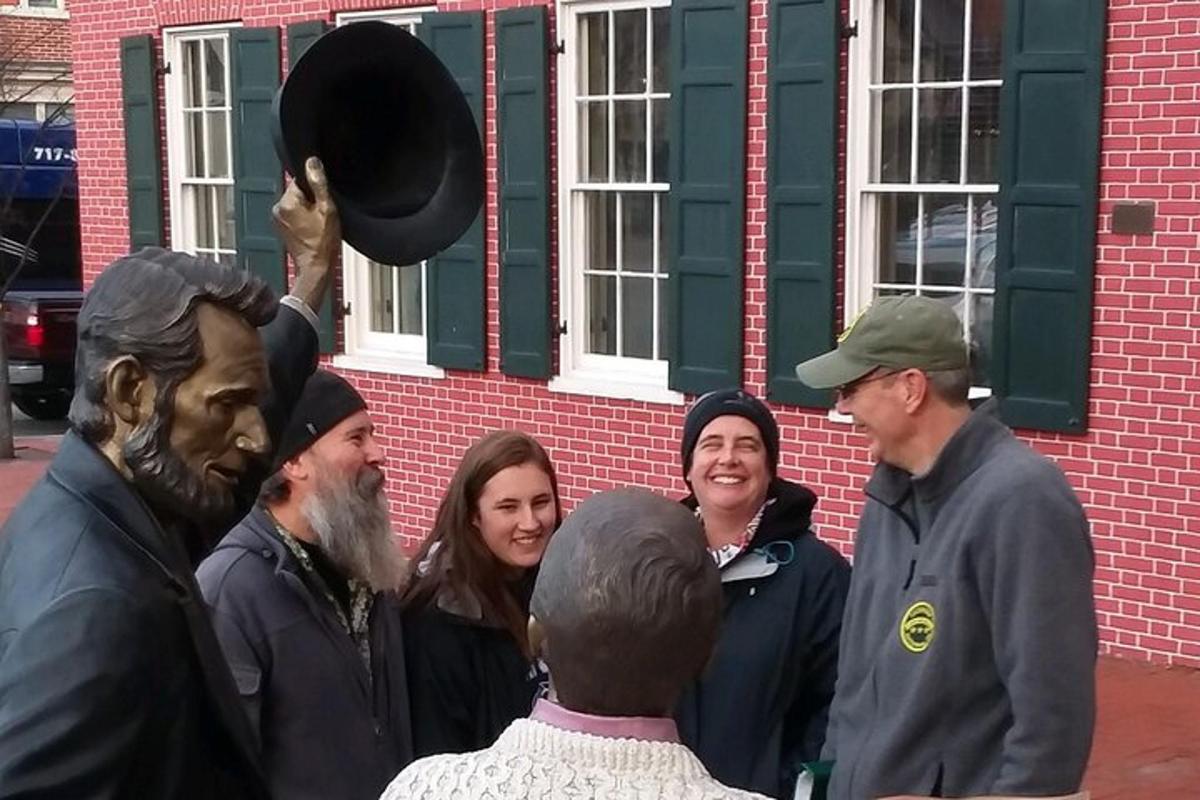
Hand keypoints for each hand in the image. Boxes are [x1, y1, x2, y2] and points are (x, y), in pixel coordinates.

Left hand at [273, 156, 339, 310]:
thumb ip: (318, 183)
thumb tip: (312, 162)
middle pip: (298, 193)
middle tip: (322, 215)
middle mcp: (278, 209)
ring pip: (296, 204)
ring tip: (318, 225)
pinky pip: (294, 215)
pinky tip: (313, 230)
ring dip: (308, 210)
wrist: (316, 267)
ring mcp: (278, 220)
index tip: (322, 202)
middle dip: (311, 200)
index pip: (300, 180)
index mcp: (287, 202)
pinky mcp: (282, 228)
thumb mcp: (327, 208)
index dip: (315, 190)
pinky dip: (304, 220)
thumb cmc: (323, 243)